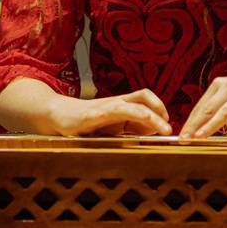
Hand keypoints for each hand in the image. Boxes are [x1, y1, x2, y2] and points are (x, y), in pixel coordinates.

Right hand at [49, 89, 171, 135]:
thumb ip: (131, 128)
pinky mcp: (96, 113)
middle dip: (160, 109)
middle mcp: (118, 102)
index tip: (168, 127)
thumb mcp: (112, 128)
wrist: (58, 115)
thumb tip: (153, 130)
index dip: (161, 111)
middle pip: (145, 96)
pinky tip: (141, 123)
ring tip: (164, 129)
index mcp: (122, 106)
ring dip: (153, 116)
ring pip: (137, 103)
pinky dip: (134, 115)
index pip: (147, 102)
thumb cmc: (85, 124)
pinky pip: (119, 110)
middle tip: (169, 128)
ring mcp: (108, 106)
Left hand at [179, 69, 226, 138]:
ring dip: (210, 125)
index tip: (182, 136)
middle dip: (195, 126)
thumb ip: (218, 107)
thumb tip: (199, 126)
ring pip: (224, 111)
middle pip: (208, 109)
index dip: (190, 122)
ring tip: (200, 136)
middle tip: (184, 139)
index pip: (201, 106)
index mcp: (220, 84)